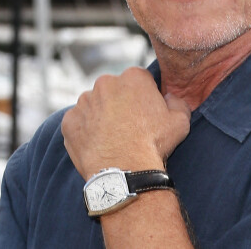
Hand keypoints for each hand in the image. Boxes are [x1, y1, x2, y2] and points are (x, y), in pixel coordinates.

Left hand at [61, 67, 190, 180]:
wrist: (125, 173)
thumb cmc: (153, 145)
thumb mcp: (180, 121)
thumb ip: (177, 102)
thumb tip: (170, 97)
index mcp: (133, 77)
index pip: (139, 80)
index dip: (144, 96)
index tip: (146, 113)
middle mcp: (106, 82)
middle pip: (114, 89)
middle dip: (120, 103)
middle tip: (129, 126)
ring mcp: (84, 101)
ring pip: (94, 104)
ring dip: (101, 115)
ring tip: (112, 137)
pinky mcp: (69, 120)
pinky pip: (78, 121)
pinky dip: (85, 130)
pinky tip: (97, 144)